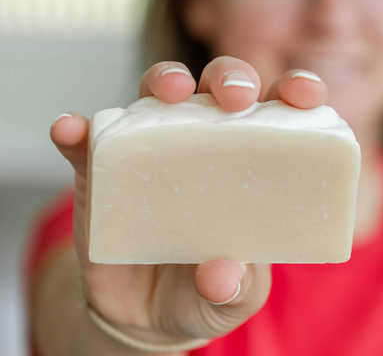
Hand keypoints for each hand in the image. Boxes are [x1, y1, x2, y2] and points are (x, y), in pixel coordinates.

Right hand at [50, 56, 327, 345]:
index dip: (294, 92)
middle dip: (229, 78)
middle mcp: (202, 144)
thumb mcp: (233, 298)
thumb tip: (222, 274)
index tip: (303, 95)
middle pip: (218, 89)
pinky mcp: (103, 171)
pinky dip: (79, 131)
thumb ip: (237, 290)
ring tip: (167, 93)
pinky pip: (88, 142)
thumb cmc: (204, 291)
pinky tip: (71, 130)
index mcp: (249, 162)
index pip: (278, 113)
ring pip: (157, 97)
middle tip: (234, 98)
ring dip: (163, 82)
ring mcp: (151, 151)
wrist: (145, 312)